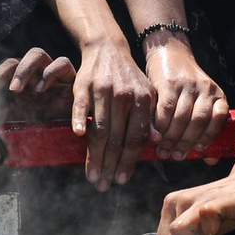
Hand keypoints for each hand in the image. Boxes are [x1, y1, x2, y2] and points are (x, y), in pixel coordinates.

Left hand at [0, 49, 77, 121]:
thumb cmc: (39, 121)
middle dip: (3, 73)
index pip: (2, 69)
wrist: (67, 130)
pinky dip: (51, 72)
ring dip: (25, 69)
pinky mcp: (69, 76)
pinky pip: (62, 63)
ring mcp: (49, 71)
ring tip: (17, 89)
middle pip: (16, 60)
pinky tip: (42, 89)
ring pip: (37, 54)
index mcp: (17, 79)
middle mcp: (32, 72)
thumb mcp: (11, 115)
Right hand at [71, 38, 154, 191]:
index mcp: (142, 101)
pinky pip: (81, 107)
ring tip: (92, 176)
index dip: (128, 162)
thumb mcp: (147, 95)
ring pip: (99, 129)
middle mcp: (124, 96)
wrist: (107, 49)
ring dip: (94, 156)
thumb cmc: (129, 78)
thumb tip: (157, 143)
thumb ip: (150, 119)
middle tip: (103, 186)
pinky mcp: (84, 85)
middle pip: (116, 139)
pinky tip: (77, 137)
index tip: (122, 180)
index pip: (135, 138)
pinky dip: (79, 120)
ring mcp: (103, 91)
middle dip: (109, 166)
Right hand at [143, 32, 230, 161]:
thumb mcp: (200, 101)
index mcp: (217, 95)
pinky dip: (160, 126)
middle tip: (175, 156)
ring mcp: (187, 85)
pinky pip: (166, 109)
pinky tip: (156, 135)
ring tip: (163, 150)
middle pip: (198, 121)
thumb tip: (211, 160)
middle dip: (185, 142)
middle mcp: (205, 89)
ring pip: (181, 118)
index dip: (208, 137)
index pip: (217, 119)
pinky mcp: (168, 84)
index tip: (196, 151)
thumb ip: (206, 127)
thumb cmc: (185, 85)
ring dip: (171, 138)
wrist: (170, 52)